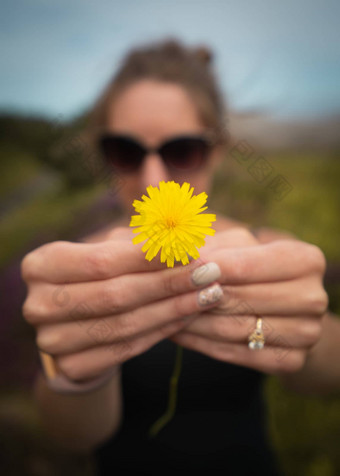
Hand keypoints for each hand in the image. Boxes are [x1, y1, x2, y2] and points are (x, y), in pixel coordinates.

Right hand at [20, 228, 222, 381]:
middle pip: (115, 295)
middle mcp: (37, 305)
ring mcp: (51, 341)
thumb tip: (185, 230)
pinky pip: (126, 349)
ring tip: (209, 293)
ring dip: (174, 308)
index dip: (150, 256)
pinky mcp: (72, 367)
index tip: (193, 249)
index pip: (102, 261)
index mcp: (40, 265)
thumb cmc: (100, 272)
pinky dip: (162, 331)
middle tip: (210, 273)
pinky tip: (189, 315)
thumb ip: (142, 238)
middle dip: (169, 283)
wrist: (79, 318)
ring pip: (125, 324)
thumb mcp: (113, 248)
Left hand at [169, 228, 328, 375]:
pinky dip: (202, 344)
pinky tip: (178, 333)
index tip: (177, 269)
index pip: (247, 266)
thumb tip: (177, 252)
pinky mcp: (291, 361)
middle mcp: (314, 298)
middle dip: (197, 297)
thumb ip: (211, 247)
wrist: (280, 306)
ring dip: (193, 322)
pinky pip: (237, 354)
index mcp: (307, 260)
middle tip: (162, 294)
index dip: (208, 268)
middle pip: (240, 299)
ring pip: (234, 329)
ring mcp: (307, 333)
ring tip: (163, 313)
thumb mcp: (236, 246)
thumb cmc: (251, 265)